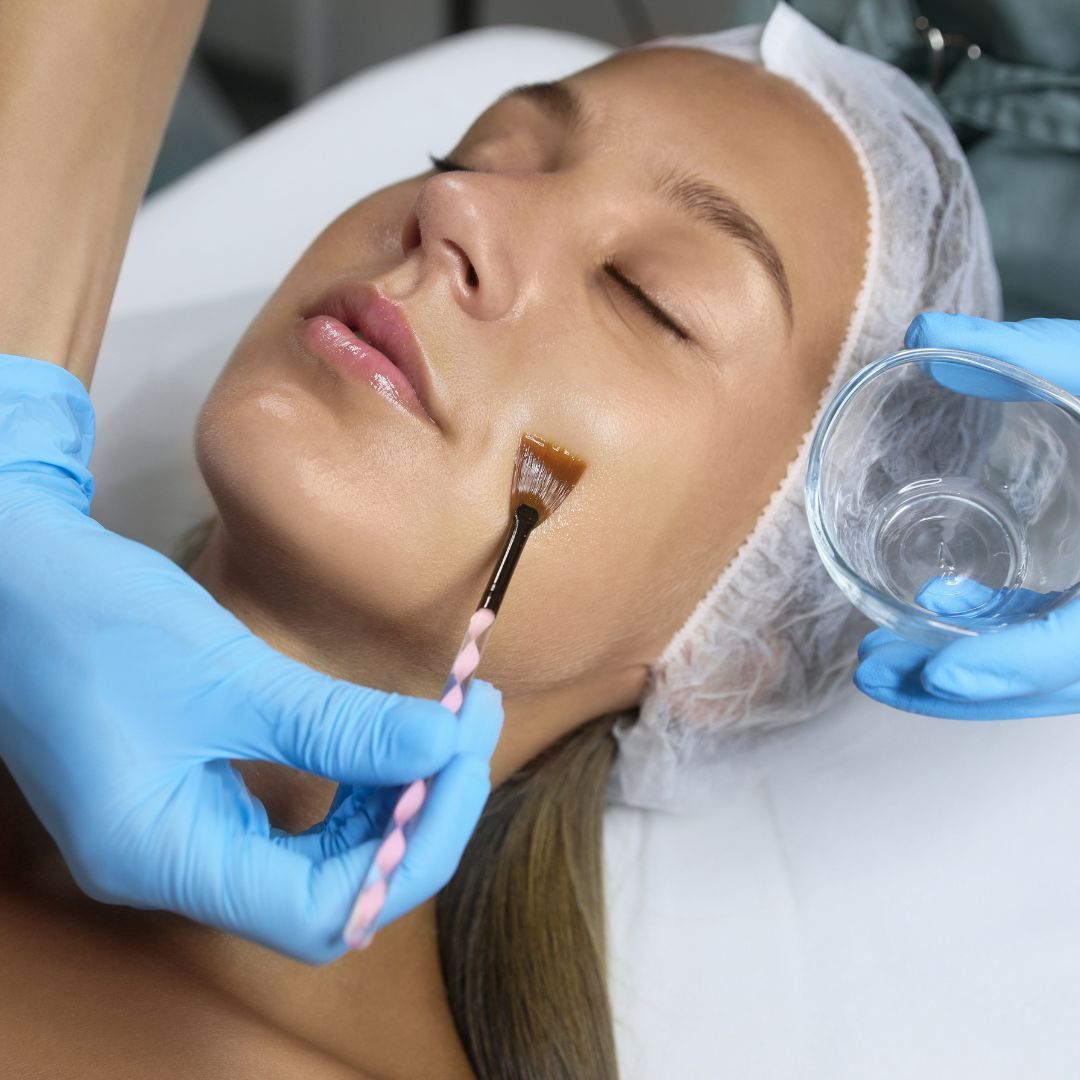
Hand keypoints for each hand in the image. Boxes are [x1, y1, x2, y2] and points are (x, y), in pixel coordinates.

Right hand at [0, 355, 502, 962]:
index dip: (411, 849)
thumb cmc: (90, 619)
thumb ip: (338, 725)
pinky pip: (295, 823)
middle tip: (471, 730)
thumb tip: (445, 748)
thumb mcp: (226, 673)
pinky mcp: (194, 796)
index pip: (322, 914)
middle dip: (417, 819)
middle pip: (330, 893)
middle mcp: (174, 865)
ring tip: (446, 726)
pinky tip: (387, 738)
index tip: (463, 761)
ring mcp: (183, 835)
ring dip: (393, 800)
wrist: (12, 577)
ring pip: (320, 862)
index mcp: (164, 856)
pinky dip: (354, 783)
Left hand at [855, 314, 1079, 718]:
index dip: (1016, 665)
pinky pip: (1069, 660)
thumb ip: (1031, 351)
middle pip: (1059, 682)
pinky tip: (939, 639)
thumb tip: (923, 331)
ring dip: (971, 687)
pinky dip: (1005, 663)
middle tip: (871, 669)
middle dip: (961, 688)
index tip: (941, 674)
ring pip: (1060, 683)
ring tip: (882, 668)